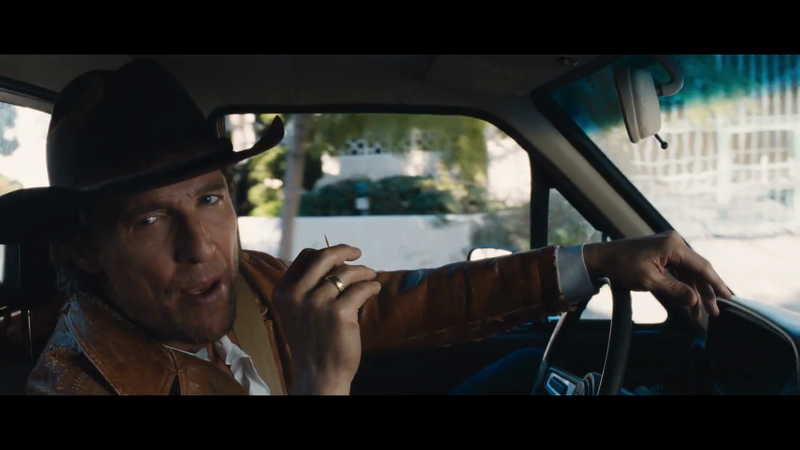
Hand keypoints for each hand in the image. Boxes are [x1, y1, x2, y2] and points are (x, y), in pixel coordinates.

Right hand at [272, 244, 379, 394]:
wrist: (318, 375)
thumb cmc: (312, 342)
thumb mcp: (297, 312)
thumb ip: (308, 287)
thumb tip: (336, 259)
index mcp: (284, 292)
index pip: (305, 257)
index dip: (325, 253)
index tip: (340, 256)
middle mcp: (297, 294)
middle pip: (324, 257)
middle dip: (344, 250)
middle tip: (358, 252)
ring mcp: (317, 302)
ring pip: (346, 272)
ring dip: (363, 270)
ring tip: (371, 275)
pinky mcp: (339, 313)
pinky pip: (361, 288)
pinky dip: (371, 285)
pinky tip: (375, 288)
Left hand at [583, 230, 730, 320]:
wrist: (602, 259)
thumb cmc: (622, 267)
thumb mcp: (649, 281)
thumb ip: (674, 290)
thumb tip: (695, 300)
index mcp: (673, 245)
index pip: (702, 266)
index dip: (716, 283)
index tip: (728, 297)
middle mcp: (674, 242)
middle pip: (697, 269)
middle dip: (705, 292)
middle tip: (714, 311)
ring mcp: (668, 246)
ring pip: (689, 271)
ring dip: (694, 291)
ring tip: (701, 312)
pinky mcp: (663, 252)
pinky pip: (679, 269)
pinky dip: (683, 285)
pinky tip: (689, 299)